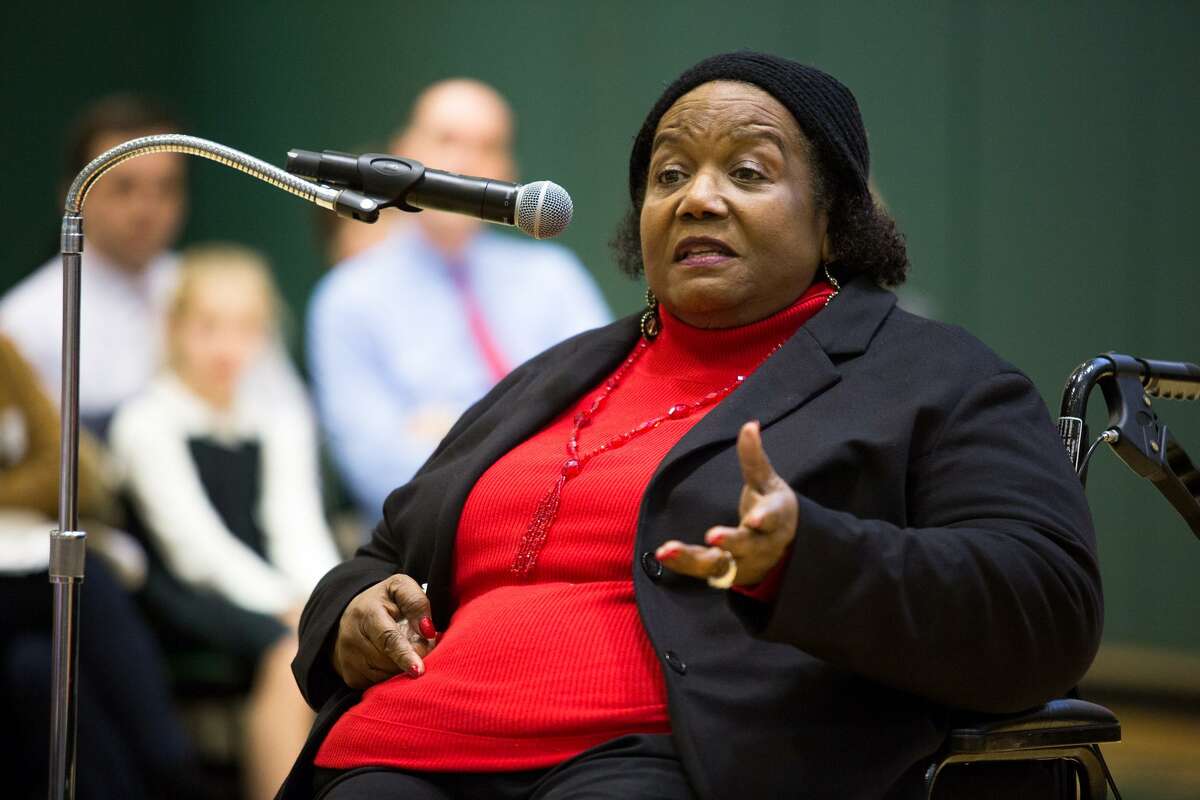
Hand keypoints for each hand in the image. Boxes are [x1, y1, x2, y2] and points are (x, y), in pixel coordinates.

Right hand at [332, 574, 438, 688]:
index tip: (418, 670)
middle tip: (418, 643)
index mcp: (367, 614)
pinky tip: (391, 660)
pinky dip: (391, 675)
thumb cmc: (383, 601)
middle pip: (391, 661)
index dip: (404, 655)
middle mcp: (352, 638)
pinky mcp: (351, 677)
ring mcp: (348, 660)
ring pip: (387, 676)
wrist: (349, 616)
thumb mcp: (399, 587)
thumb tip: (427, 630)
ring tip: (403, 648)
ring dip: (402, 667)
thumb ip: (416, 602)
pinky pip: (380, 684)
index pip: (388, 638)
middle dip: (411, 657)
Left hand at [657, 421, 797, 586]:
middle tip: (713, 537)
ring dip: (693, 559)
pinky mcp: (725, 574)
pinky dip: (683, 564)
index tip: (754, 519)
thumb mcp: (767, 483)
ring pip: (720, 564)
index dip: (765, 519)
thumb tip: (749, 424)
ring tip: (668, 550)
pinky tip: (662, 554)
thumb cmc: (771, 508)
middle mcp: (761, 545)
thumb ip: (754, 459)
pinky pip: (702, 572)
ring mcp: (743, 563)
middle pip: (747, 546)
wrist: (783, 552)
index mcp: (776, 519)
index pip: (773, 518)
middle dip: (731, 542)